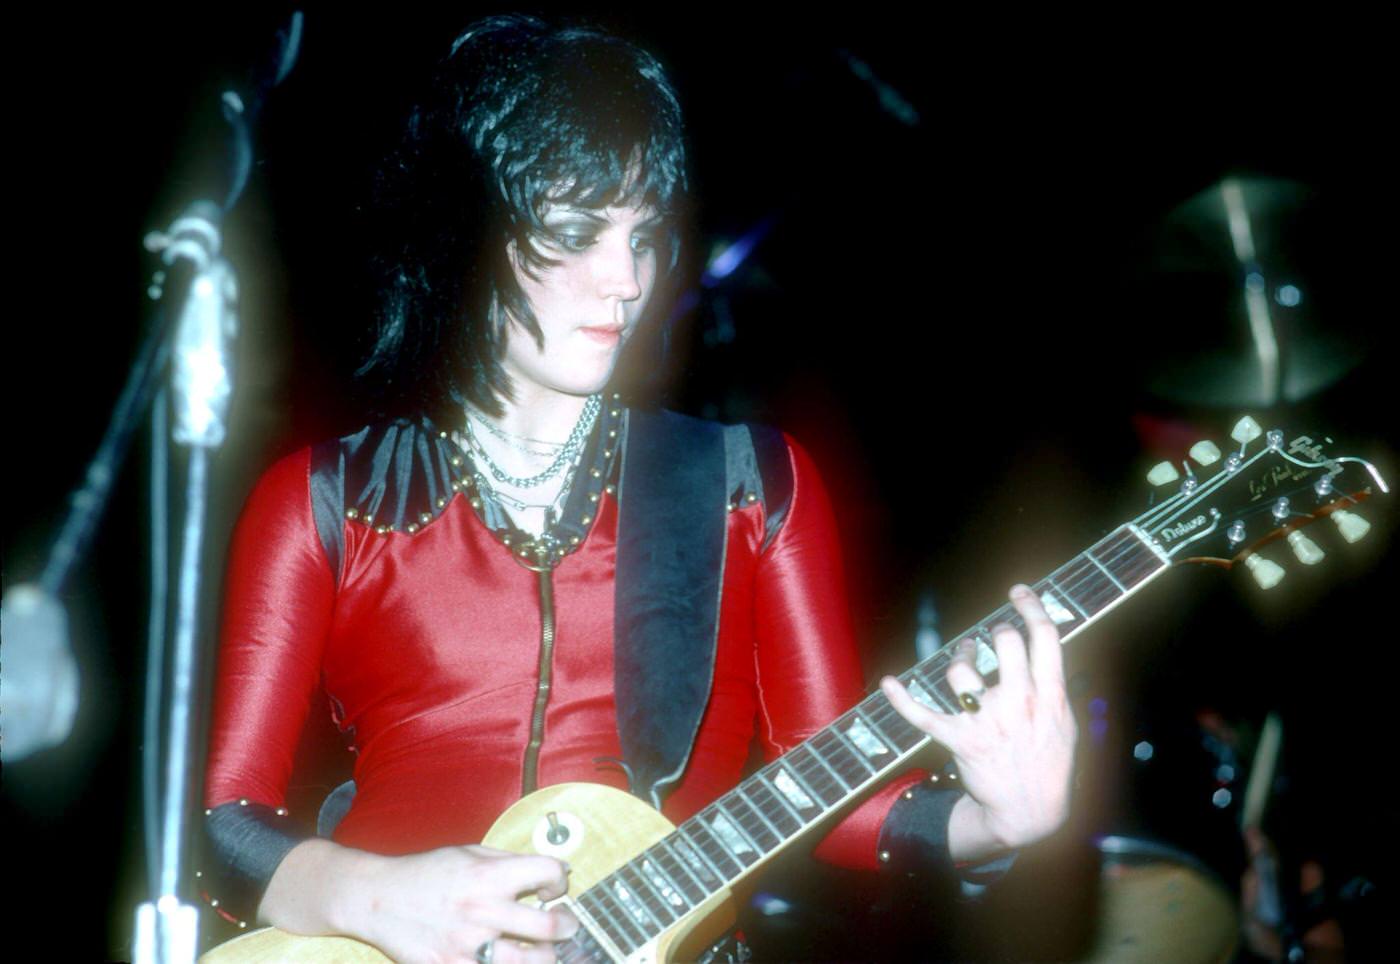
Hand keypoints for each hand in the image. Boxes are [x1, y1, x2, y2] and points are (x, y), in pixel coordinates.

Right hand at [263, 840, 577, 963]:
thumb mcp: (468, 852)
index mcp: (488, 875)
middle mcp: (483, 910)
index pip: (547, 873)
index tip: (554, 887)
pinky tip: (509, 959)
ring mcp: (469, 945)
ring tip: (544, 950)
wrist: (377, 899)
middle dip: (567, 926)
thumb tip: (552, 870)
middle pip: (549, 927)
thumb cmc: (426, 873)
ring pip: (531, 962)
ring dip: (546, 956)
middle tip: (566, 925)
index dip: (559, 880)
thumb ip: (509, 861)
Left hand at [880, 584, 1076, 857]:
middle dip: (995, 632)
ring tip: (962, 657)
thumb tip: (1040, 649)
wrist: (1031, 811)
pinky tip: (888, 684)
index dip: (1031, 606)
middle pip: (1003, 642)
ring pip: (960, 669)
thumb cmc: (1050, 763)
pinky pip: (924, 715)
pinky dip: (902, 699)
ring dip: (958, 655)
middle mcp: (1018, 703)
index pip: (1045, 637)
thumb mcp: (1065, 722)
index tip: (1019, 592)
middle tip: (992, 637)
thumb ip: (1052, 685)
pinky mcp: (960, 740)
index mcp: (1050, 696)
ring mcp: (986, 721)